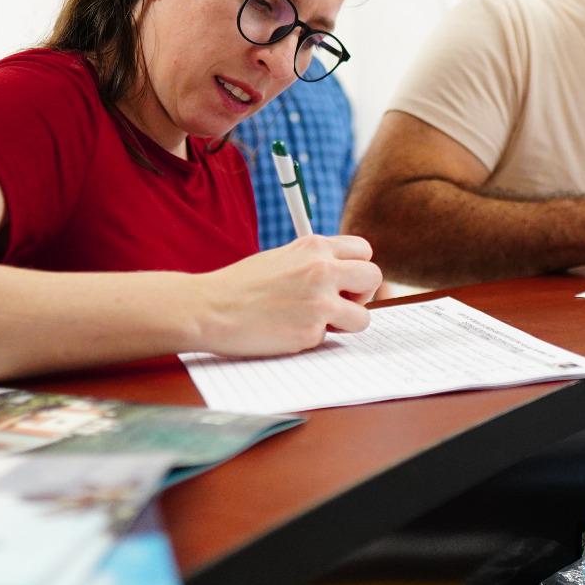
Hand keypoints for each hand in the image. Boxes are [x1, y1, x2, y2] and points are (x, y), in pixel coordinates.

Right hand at [194, 234, 382, 355]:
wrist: (211, 308)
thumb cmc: (241, 285)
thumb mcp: (283, 258)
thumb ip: (314, 262)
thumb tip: (343, 276)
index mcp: (314, 246)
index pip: (363, 251)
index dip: (356, 269)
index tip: (344, 282)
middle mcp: (322, 269)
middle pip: (373, 277)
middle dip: (362, 294)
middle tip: (339, 303)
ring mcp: (319, 301)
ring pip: (364, 316)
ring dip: (345, 323)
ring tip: (317, 322)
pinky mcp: (311, 331)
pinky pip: (330, 338)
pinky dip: (314, 338)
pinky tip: (288, 331)